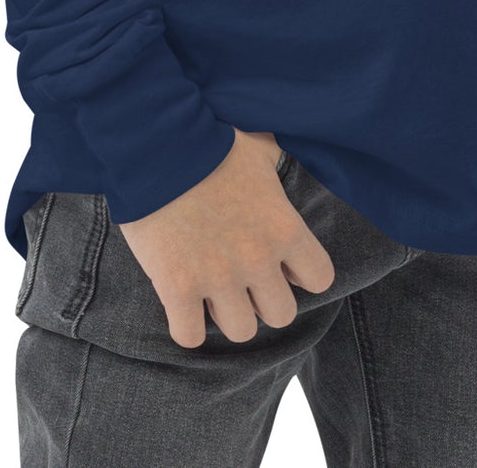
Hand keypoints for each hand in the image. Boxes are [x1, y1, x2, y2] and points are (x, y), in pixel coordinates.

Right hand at [116, 127, 337, 348]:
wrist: (156, 144)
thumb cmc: (210, 140)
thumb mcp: (259, 147)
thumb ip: (277, 164)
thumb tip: (281, 158)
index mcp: (284, 227)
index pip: (320, 278)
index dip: (300, 272)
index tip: (282, 262)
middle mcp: (258, 259)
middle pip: (281, 315)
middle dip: (263, 299)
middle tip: (243, 278)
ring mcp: (218, 277)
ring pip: (241, 331)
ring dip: (226, 313)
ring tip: (211, 288)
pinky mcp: (177, 288)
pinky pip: (190, 336)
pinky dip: (186, 325)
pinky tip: (181, 301)